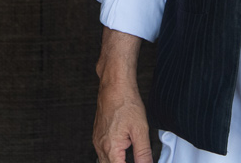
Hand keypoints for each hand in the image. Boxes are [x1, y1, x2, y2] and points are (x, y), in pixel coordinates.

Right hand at [93, 28, 153, 162]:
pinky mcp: (97, 135)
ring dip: (118, 162)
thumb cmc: (125, 102)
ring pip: (105, 162)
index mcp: (111, 148)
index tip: (141, 162)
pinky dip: (113, 157)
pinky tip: (123, 152)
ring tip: (132, 156)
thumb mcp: (141, 130)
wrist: (115, 85)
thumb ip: (144, 153)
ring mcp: (97, 141)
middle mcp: (100, 146)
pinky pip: (103, 153)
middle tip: (138, 159)